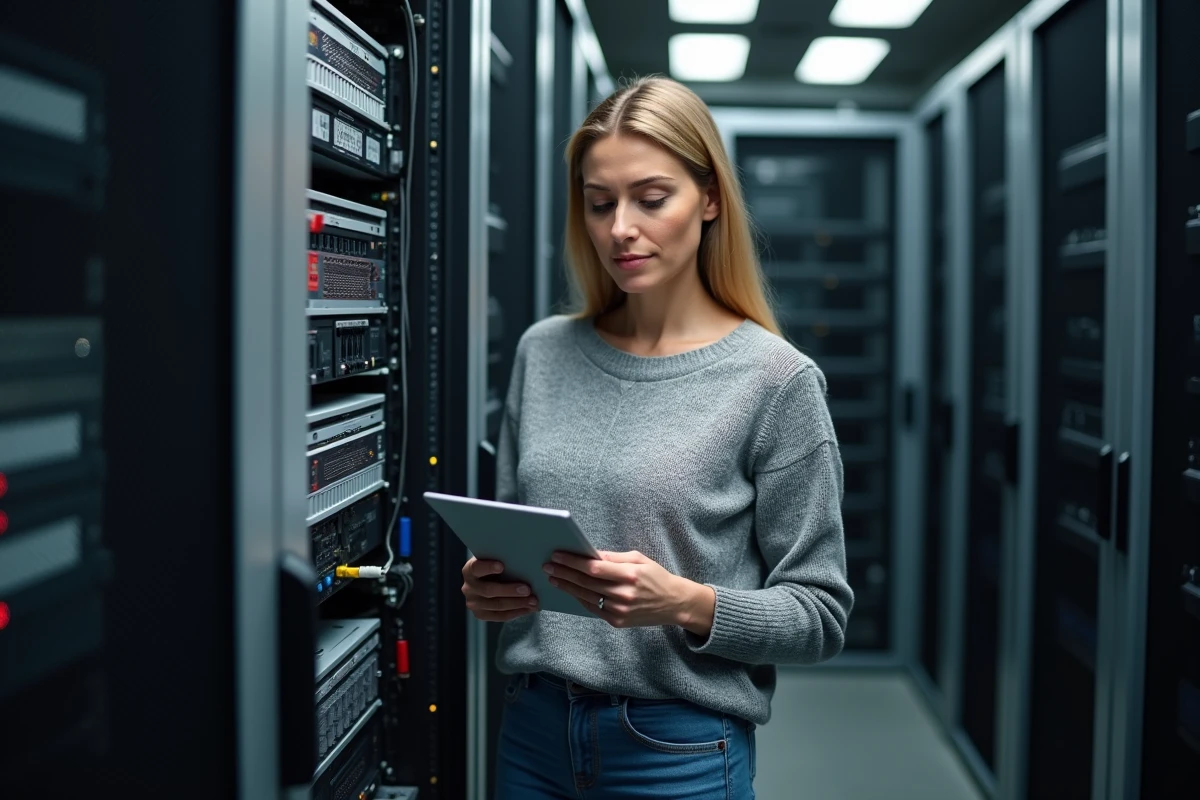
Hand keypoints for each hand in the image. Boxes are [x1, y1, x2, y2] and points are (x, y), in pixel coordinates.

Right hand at [461, 557, 539, 621]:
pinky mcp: (480, 615)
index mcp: (469, 570)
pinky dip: (516, 613)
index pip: (476, 568)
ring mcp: (473, 603)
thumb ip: (503, 559)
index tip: (502, 566)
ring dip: (517, 604)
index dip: (488, 567)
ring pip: (497, 605)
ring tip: (533, 601)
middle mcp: (468, 588)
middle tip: (527, 589)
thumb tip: (525, 561)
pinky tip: (528, 609)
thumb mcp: (495, 559)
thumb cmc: (496, 565)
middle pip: (489, 591)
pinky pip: (500, 616)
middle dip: (510, 591)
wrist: (487, 580)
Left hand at [543, 550, 713, 631]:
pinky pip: (593, 609)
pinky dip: (580, 599)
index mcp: (629, 575)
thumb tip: (589, 554)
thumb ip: (613, 558)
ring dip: (567, 587)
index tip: (557, 556)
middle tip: (547, 566)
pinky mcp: (617, 621)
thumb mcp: (638, 559)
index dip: (572, 562)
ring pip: (586, 597)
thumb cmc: (656, 577)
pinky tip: (570, 590)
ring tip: (554, 578)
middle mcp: (623, 594)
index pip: (593, 568)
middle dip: (564, 573)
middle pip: (585, 582)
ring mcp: (619, 610)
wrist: (673, 603)